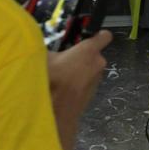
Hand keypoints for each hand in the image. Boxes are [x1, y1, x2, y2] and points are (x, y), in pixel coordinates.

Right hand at [48, 30, 112, 149]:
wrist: (56, 113)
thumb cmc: (51, 80)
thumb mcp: (44, 59)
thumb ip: (51, 51)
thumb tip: (48, 49)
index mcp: (89, 51)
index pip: (104, 36)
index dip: (97, 36)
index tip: (87, 38)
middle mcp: (98, 63)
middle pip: (94, 55)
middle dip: (81, 56)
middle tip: (64, 61)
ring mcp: (97, 79)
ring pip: (90, 69)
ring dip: (79, 71)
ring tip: (61, 77)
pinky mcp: (93, 93)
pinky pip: (86, 82)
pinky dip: (78, 83)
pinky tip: (63, 89)